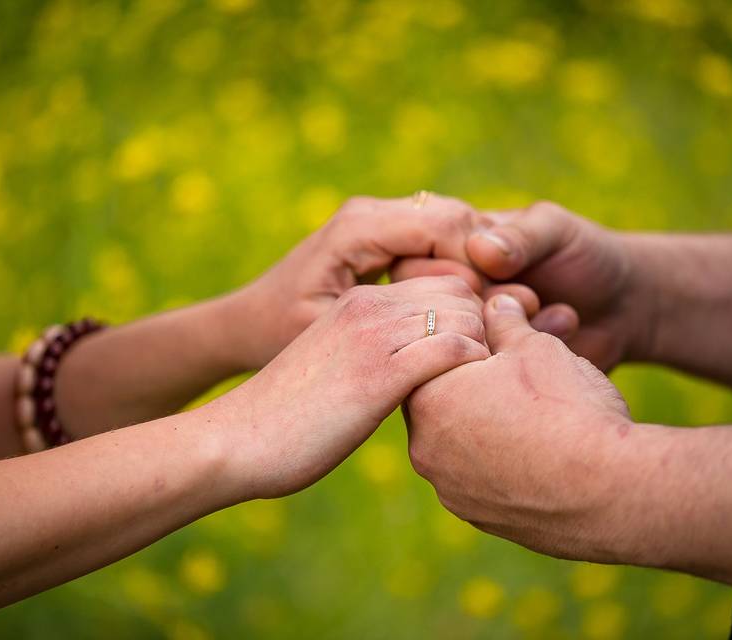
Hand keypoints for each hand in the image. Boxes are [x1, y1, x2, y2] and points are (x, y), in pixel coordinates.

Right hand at [216, 276, 489, 498]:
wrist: (236, 439)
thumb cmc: (285, 416)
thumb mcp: (333, 368)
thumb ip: (373, 356)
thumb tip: (415, 374)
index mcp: (357, 299)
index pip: (441, 280)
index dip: (470, 310)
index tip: (479, 351)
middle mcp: (369, 306)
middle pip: (462, 289)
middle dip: (487, 322)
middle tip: (495, 368)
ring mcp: (375, 336)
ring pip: (466, 314)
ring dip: (487, 347)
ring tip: (487, 387)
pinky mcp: (381, 375)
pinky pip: (455, 349)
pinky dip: (476, 368)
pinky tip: (471, 401)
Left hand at [233, 195, 486, 369]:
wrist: (244, 326)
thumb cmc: (280, 338)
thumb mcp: (340, 334)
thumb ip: (406, 321)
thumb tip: (471, 316)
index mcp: (359, 228)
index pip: (448, 225)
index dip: (484, 265)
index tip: (503, 311)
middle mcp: (370, 213)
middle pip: (459, 219)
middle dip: (489, 263)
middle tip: (510, 312)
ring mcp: (377, 220)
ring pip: (456, 226)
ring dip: (479, 266)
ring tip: (496, 312)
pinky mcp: (383, 237)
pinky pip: (439, 240)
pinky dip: (460, 269)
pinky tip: (471, 308)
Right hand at [395, 200, 651, 370]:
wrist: (628, 307)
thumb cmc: (587, 255)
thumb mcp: (555, 231)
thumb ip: (519, 236)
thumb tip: (479, 250)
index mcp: (450, 257)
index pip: (414, 268)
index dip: (454, 271)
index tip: (499, 268)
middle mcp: (451, 302)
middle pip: (430, 312)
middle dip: (482, 303)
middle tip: (529, 294)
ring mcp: (471, 340)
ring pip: (456, 346)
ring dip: (506, 328)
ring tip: (547, 308)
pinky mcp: (493, 377)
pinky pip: (487, 376)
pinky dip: (527, 349)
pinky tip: (563, 326)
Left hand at [405, 293, 638, 562]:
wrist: (612, 490)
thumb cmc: (568, 407)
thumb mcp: (537, 347)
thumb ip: (506, 323)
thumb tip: (496, 302)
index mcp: (428, 398)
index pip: (429, 360)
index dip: (465, 346)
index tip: (498, 343)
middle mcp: (426, 449)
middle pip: (440, 404)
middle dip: (470, 387)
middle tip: (514, 378)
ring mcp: (451, 491)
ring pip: (459, 446)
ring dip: (485, 429)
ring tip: (532, 417)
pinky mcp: (481, 519)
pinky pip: (481, 481)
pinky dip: (501, 466)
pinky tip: (539, 454)